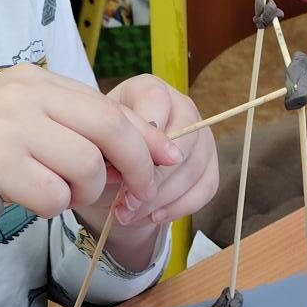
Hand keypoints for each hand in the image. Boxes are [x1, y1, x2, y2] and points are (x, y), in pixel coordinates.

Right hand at [0, 63, 182, 288]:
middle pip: (110, 132)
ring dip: (81, 195)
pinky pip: (54, 196)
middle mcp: (22, 95)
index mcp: (31, 80)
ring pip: (87, 168)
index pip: (107, 106)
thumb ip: (68, 129)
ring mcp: (8, 127)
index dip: (145, 138)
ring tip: (52, 196)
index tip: (168, 160)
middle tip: (137, 196)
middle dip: (135, 169)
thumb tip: (141, 148)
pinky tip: (26, 203)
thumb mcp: (14, 125)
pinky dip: (50, 209)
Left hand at [73, 73, 220, 271]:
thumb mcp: (95, 143)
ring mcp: (201, 135)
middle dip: (153, 178)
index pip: (156, 104)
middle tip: (125, 203)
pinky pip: (206, 187)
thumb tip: (126, 174)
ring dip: (161, 199)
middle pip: (183, 141)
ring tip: (130, 214)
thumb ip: (108, 149)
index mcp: (150, 90)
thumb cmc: (102, 150)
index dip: (140, 141)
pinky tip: (153, 217)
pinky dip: (179, 207)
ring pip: (194, 168)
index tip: (119, 171)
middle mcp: (182, 106)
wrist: (114, 170)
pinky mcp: (210, 164)